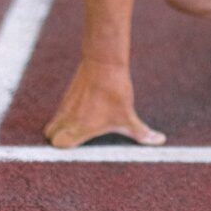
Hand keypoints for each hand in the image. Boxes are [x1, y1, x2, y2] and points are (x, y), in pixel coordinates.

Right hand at [44, 59, 165, 148]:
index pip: (58, 144)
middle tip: (75, 139)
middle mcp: (68, 118)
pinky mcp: (67, 95)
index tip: (76, 148)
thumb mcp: (128, 115)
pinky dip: (66, 115)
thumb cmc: (115, 92)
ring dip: (62, 127)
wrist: (104, 62)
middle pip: (50, 135)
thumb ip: (141, 133)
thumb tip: (160, 141)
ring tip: (79, 127)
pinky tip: (83, 112)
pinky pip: (60, 110)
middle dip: (58, 139)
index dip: (63, 148)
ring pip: (53, 122)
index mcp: (80, 127)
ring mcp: (65, 105)